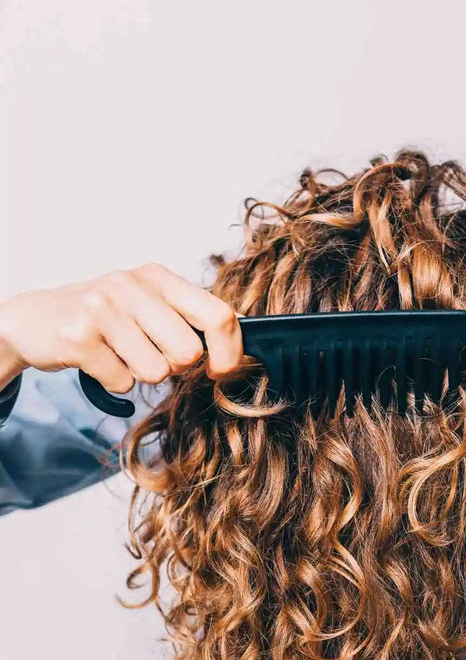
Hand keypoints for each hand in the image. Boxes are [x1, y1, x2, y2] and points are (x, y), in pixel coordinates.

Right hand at [0, 263, 245, 391]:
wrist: (34, 320)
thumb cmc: (103, 317)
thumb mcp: (148, 303)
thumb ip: (190, 317)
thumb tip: (238, 341)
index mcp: (158, 276)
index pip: (218, 314)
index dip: (230, 352)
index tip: (221, 371)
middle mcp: (131, 285)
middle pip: (189, 352)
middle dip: (175, 367)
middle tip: (148, 354)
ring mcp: (102, 308)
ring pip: (156, 372)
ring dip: (140, 374)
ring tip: (118, 353)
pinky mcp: (78, 337)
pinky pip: (122, 383)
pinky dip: (113, 381)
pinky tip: (97, 360)